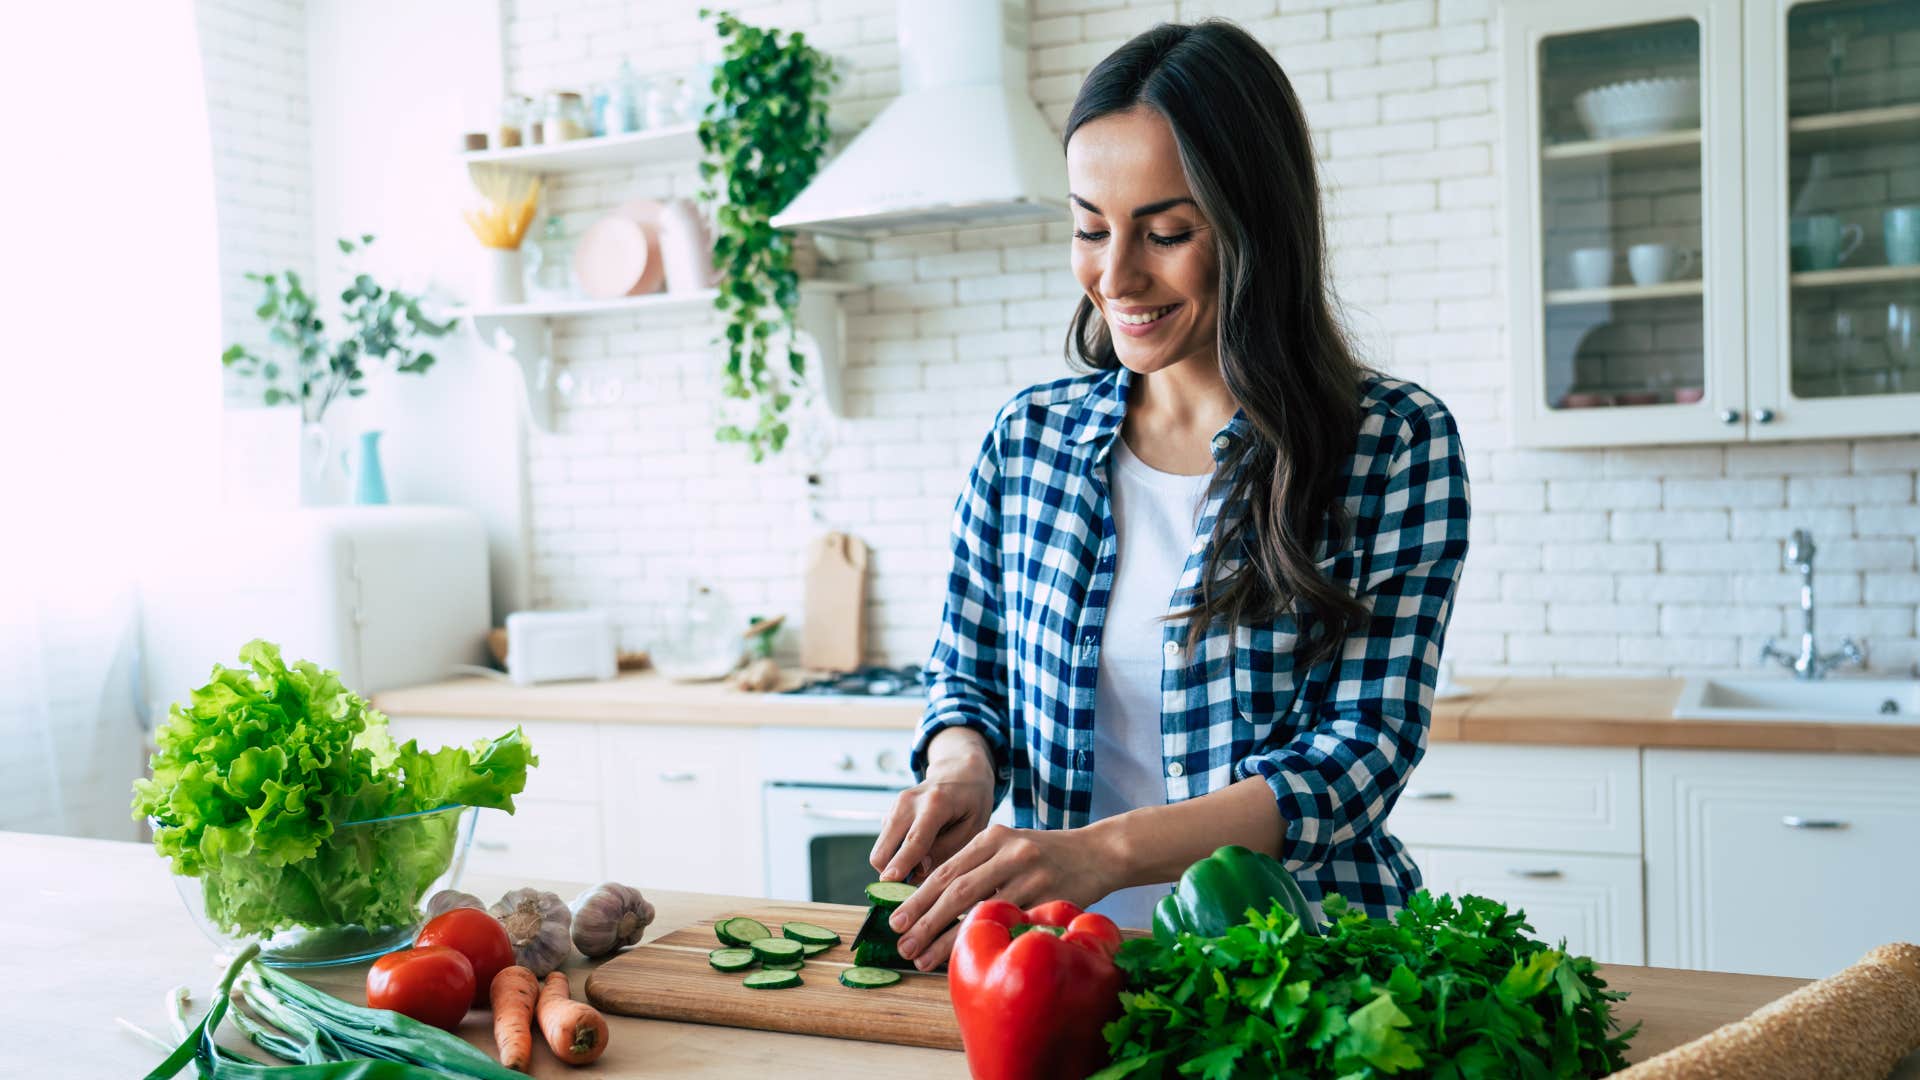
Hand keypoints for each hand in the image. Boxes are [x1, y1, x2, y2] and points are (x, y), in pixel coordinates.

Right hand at [868, 732, 996, 885]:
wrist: (959, 772)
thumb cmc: (971, 802)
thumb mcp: (974, 827)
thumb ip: (948, 850)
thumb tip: (919, 872)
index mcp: (936, 803)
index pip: (915, 840)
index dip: (901, 863)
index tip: (889, 883)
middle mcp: (908, 802)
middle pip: (885, 847)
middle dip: (892, 873)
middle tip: (914, 889)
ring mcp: (895, 806)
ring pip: (881, 848)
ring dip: (894, 866)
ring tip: (922, 869)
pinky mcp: (890, 813)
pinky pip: (886, 844)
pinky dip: (896, 855)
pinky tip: (919, 854)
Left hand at [888, 824, 1122, 970]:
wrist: (1100, 852)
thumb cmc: (1047, 856)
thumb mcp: (1010, 846)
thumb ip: (977, 866)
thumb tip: (931, 903)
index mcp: (993, 836)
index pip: (946, 870)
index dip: (918, 899)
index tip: (896, 921)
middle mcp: (1009, 852)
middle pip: (956, 890)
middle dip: (924, 921)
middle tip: (902, 945)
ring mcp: (1031, 875)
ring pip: (980, 911)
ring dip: (948, 939)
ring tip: (923, 958)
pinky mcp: (1051, 897)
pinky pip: (1012, 924)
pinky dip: (988, 941)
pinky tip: (972, 956)